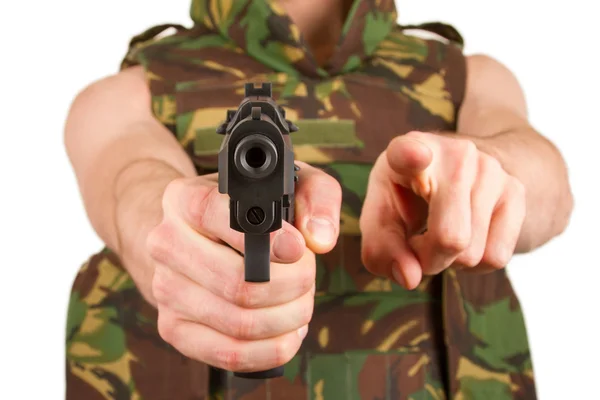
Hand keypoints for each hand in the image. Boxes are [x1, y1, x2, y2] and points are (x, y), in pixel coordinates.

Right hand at [146, 162, 340, 371]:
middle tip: (307, 276)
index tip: (298, 248)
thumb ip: (316, 197)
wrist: (201, 235)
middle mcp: (166, 243)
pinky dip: (272, 349)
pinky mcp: (174, 328)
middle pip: (238, 283)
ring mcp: (166, 289)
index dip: (267, 239)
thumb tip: (319, 239)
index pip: (217, 216)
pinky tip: (287, 331)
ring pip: (240, 323)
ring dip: (288, 317)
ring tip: (300, 301)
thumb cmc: (252, 210)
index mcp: (185, 200)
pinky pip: (229, 354)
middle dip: (292, 285)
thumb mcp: (289, 186)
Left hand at [360, 131, 525, 288]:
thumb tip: (410, 278)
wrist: (460, 174)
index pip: (408, 152)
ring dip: (451, 261)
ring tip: (441, 232)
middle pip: (449, 237)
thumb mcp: (381, 218)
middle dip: (429, 260)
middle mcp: (454, 153)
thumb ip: (381, 250)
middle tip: (418, 245)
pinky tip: (466, 237)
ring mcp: (490, 169)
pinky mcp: (516, 190)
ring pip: (472, 254)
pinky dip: (476, 265)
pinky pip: (497, 257)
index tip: (414, 155)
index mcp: (406, 151)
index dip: (410, 155)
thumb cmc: (406, 197)